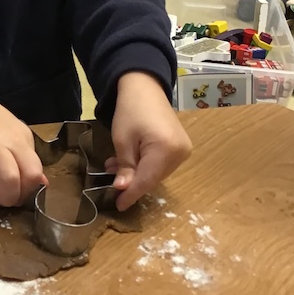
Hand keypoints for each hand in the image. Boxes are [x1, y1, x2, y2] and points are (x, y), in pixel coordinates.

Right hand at [0, 97, 45, 206]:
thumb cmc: (0, 125)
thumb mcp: (22, 136)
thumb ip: (31, 161)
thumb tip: (41, 185)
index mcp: (16, 141)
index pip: (32, 174)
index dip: (30, 190)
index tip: (23, 192)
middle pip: (10, 183)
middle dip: (9, 199)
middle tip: (6, 197)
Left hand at [105, 72, 191, 210]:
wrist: (145, 88)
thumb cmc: (130, 111)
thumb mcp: (122, 140)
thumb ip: (125, 167)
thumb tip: (122, 189)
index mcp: (165, 150)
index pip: (146, 181)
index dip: (131, 195)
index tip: (118, 206)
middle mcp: (180, 153)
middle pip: (152, 178)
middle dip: (131, 182)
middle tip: (111, 181)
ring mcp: (183, 150)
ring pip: (156, 173)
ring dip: (136, 173)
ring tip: (114, 166)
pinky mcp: (181, 147)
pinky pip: (161, 164)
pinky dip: (144, 165)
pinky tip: (128, 160)